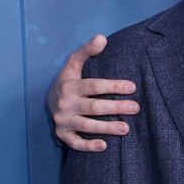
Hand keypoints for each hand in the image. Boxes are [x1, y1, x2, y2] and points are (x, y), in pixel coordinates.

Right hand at [50, 36, 137, 151]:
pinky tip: (104, 146)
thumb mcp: (73, 65)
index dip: (112, 86)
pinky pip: (75, 143)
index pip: (93, 86)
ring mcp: (63, 120)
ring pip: (87, 125)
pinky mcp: (63, 135)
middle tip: (136, 107)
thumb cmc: (68, 82)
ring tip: (127, 128)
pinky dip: (88, 146)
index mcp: (69, 86)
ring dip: (107, 128)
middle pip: (93, 107)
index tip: (132, 87)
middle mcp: (65, 103)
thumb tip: (102, 37)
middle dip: (115, 107)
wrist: (48, 102)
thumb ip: (87, 52)